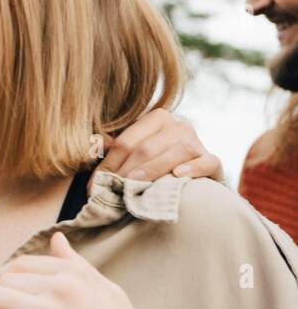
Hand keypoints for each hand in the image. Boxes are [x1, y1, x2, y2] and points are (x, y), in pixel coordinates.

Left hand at [93, 108, 222, 190]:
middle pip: (147, 148)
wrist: (191, 177)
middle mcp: (178, 126)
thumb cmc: (154, 165)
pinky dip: (193, 168)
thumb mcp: (133, 153)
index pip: (126, 142)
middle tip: (112, 190)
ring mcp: (197, 142)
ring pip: (175, 152)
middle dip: (126, 170)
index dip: (109, 163)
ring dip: (153, 169)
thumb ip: (114, 149)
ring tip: (135, 183)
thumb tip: (94, 146)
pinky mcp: (213, 161)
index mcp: (156, 118)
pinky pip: (206, 161)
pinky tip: (178, 175)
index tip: (95, 184)